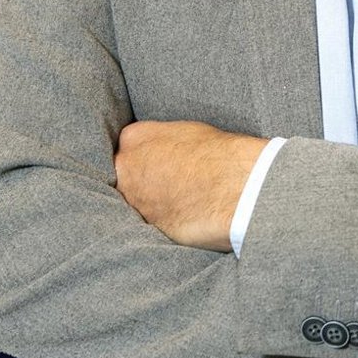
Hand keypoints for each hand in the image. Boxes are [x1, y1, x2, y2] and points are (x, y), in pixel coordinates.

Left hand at [114, 120, 267, 250]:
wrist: (233, 188)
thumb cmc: (218, 155)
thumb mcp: (186, 131)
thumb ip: (162, 140)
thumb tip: (162, 150)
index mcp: (135, 138)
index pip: (129, 144)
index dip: (145, 153)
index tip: (159, 159)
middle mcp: (126, 168)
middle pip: (124, 173)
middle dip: (141, 177)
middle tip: (167, 179)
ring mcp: (134, 199)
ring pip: (135, 200)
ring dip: (150, 201)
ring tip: (179, 197)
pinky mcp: (147, 226)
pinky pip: (149, 221)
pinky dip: (162, 219)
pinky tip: (183, 213)